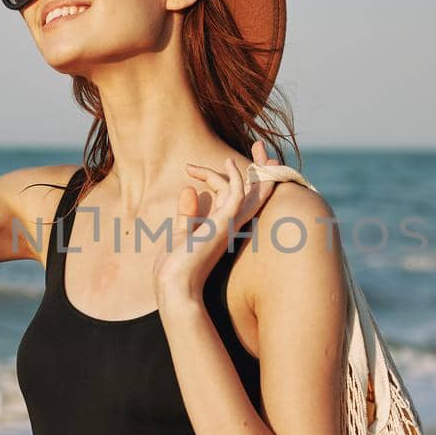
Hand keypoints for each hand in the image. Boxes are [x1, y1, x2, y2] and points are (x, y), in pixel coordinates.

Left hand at [152, 139, 280, 304]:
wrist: (174, 286)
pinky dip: (236, 177)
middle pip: (255, 193)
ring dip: (248, 169)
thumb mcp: (181, 233)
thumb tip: (188, 189)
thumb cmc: (175, 267)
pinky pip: (237, 194)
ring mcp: (229, 224)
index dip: (237, 178)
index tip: (219, 163)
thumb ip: (188, 213)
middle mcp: (231, 225)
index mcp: (223, 228)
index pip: (240, 199)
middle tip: (259, 148)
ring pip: (249, 191)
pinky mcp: (223, 223)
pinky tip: (229, 163)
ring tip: (240, 153)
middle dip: (261, 170)